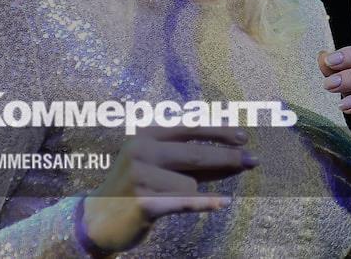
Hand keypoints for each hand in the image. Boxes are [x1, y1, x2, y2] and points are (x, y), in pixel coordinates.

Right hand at [81, 125, 255, 252]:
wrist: (97, 219)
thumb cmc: (135, 188)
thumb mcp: (157, 165)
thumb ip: (190, 159)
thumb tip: (233, 154)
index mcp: (146, 136)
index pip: (190, 129)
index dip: (219, 133)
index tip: (244, 137)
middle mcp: (141, 151)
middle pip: (197, 153)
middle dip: (228, 157)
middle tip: (254, 161)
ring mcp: (141, 176)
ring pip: (191, 183)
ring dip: (190, 194)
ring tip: (166, 198)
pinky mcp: (144, 202)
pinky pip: (183, 202)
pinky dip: (204, 203)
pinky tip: (223, 203)